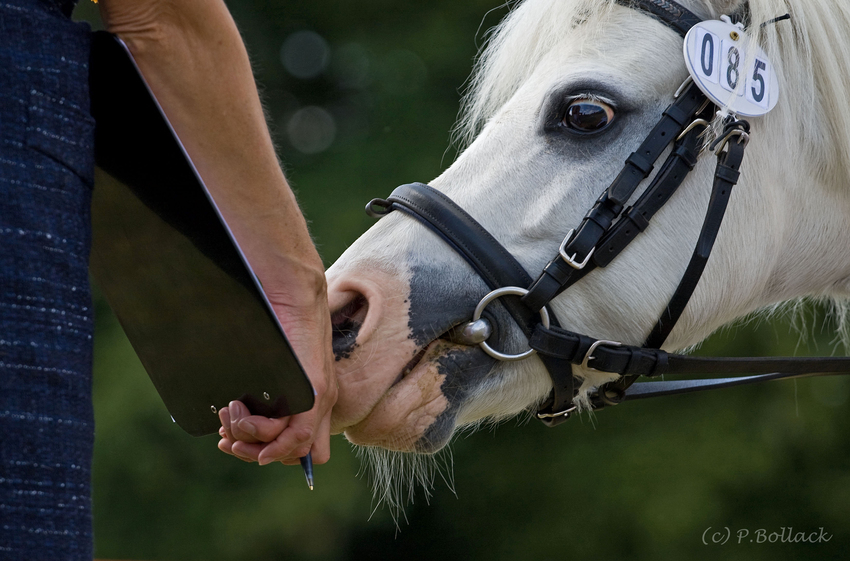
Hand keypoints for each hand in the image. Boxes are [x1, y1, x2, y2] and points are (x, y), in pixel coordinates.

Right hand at [218, 272, 337, 464]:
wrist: (288, 289)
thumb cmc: (273, 321)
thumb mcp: (267, 364)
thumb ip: (261, 388)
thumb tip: (234, 418)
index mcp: (311, 397)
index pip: (301, 449)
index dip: (267, 453)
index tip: (234, 441)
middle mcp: (321, 402)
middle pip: (293, 456)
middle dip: (253, 452)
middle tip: (226, 435)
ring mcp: (320, 398)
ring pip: (292, 451)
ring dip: (253, 441)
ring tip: (230, 416)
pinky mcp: (316, 390)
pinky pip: (298, 437)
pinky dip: (269, 440)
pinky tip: (244, 424)